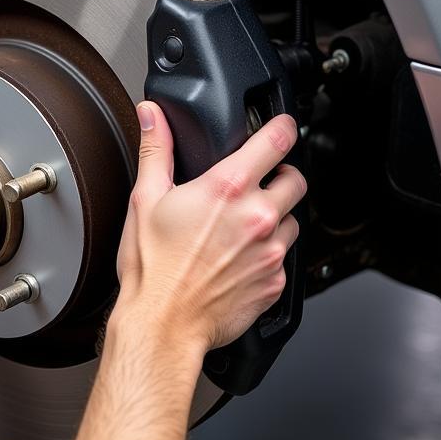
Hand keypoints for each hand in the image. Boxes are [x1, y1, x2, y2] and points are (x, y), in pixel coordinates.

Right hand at [114, 101, 305, 354]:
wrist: (162, 324)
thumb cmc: (152, 268)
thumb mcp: (145, 199)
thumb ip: (156, 150)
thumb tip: (152, 116)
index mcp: (227, 189)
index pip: (276, 140)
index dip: (282, 127)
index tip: (281, 127)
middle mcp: (258, 217)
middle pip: (296, 180)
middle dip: (280, 177)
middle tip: (256, 186)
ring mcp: (271, 251)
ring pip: (294, 221)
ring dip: (276, 219)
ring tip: (243, 229)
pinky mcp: (275, 282)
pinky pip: (284, 259)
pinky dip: (268, 255)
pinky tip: (239, 260)